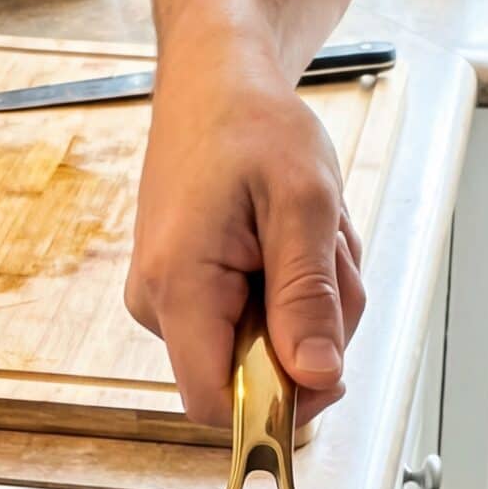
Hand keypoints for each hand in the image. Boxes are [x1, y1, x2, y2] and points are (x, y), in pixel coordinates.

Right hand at [127, 59, 366, 427]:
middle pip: (254, 377)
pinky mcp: (189, 293)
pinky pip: (258, 322)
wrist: (215, 82)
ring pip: (264, 349)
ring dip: (310, 300)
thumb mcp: (304, 203)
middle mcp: (160, 303)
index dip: (280, 406)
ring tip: (310, 233)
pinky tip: (290, 238)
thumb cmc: (251, 124)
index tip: (327, 362)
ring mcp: (171, 300)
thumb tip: (317, 378)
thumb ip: (308, 296)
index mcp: (179, 285)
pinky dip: (292, 288)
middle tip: (327, 253)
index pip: (216, 406)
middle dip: (313, 328)